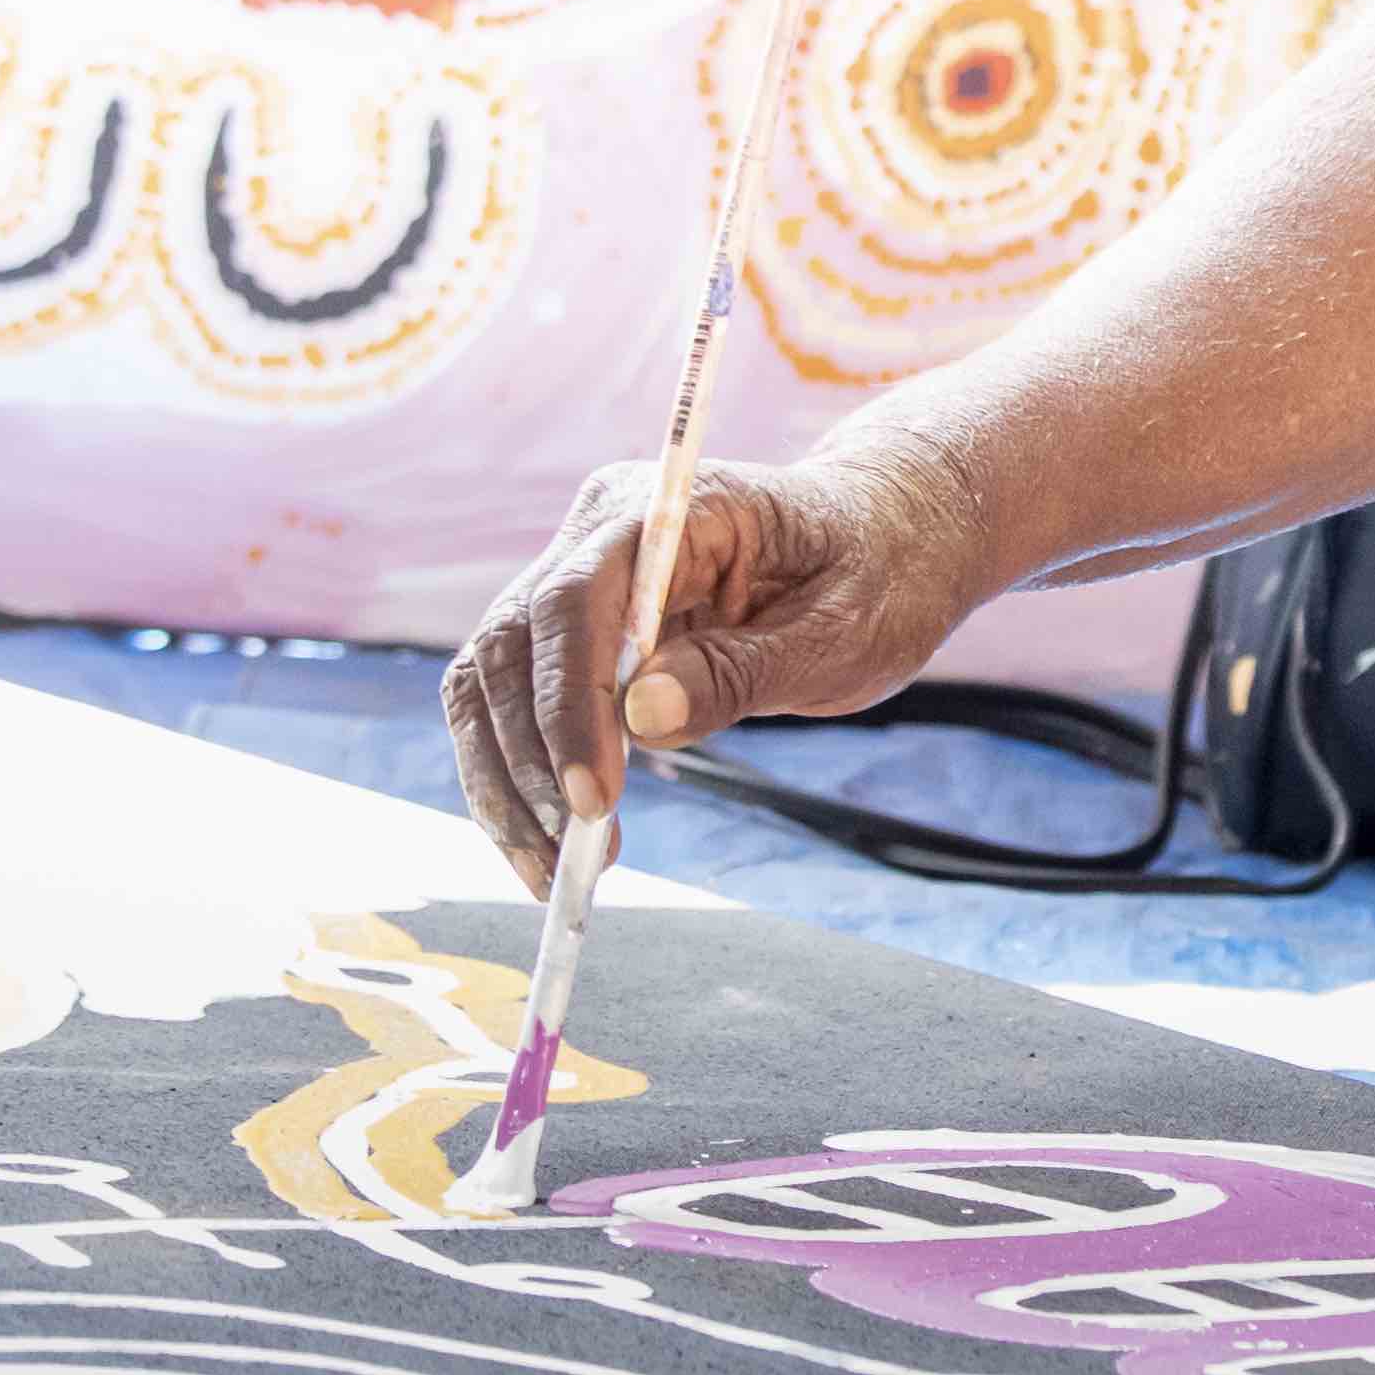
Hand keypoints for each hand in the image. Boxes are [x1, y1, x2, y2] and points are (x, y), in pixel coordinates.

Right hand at [442, 443, 984, 888]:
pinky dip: (516, 772)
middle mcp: (601, 529)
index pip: (578, 598)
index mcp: (671, 505)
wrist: (883, 539)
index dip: (569, 701)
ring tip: (551, 869)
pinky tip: (545, 842)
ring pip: (492, 675)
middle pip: (515, 640)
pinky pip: (514, 697)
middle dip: (528, 758)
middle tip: (569, 856)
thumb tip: (641, 718)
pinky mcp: (573, 627)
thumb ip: (742, 671)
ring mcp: (577, 573)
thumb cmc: (874, 572)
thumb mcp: (841, 632)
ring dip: (506, 778)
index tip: (594, 798)